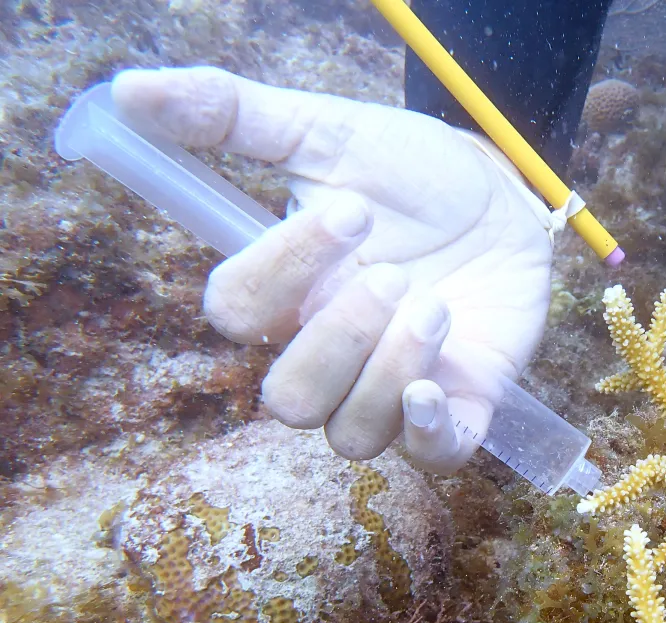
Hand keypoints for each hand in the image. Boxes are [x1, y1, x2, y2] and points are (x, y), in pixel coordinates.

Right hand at [112, 66, 552, 473]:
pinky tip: (432, 390)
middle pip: (289, 401)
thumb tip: (129, 89)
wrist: (504, 193)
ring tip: (436, 305)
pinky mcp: (460, 404)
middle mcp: (330, 355)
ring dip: (388, 372)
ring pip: (352, 435)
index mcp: (287, 295)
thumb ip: (234, 115)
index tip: (354, 211)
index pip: (239, 315)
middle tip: (397, 276)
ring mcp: (393, 388)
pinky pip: (433, 458)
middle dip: (340, 340)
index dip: (283, 268)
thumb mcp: (328, 134)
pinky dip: (428, 436)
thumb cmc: (410, 173)